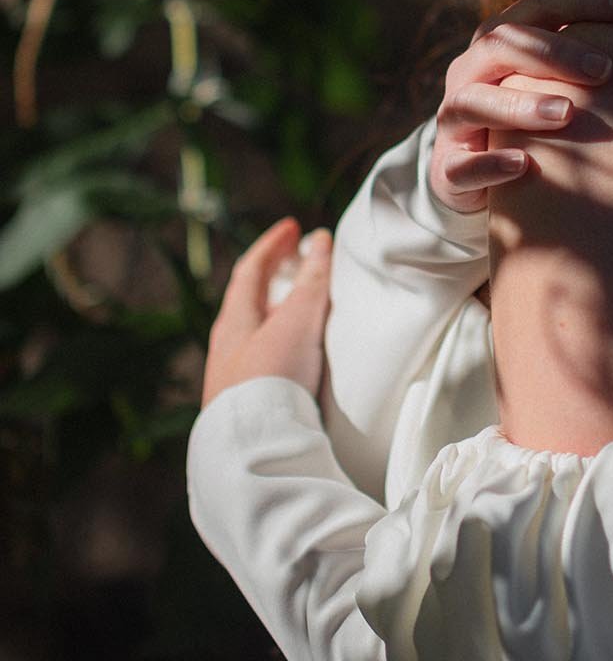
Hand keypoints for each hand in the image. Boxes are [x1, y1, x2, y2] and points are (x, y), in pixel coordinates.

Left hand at [201, 217, 331, 408]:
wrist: (251, 449)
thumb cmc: (270, 379)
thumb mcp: (296, 322)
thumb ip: (312, 282)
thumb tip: (320, 240)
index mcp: (234, 321)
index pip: (251, 269)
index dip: (272, 245)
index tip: (291, 228)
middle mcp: (226, 348)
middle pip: (246, 300)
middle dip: (270, 276)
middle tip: (293, 261)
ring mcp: (230, 379)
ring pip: (250, 332)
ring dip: (272, 311)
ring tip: (294, 306)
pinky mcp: (243, 405)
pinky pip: (257, 361)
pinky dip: (275, 343)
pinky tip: (288, 356)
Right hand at [430, 0, 612, 212]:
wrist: (469, 169)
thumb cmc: (522, 105)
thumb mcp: (544, 65)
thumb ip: (573, 22)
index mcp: (499, 40)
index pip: (539, 5)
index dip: (584, 1)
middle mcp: (470, 72)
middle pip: (502, 44)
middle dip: (553, 52)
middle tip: (604, 69)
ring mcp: (454, 119)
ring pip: (475, 101)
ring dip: (521, 105)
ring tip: (567, 113)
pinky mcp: (448, 169)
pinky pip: (461, 166)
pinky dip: (491, 164)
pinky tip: (524, 164)